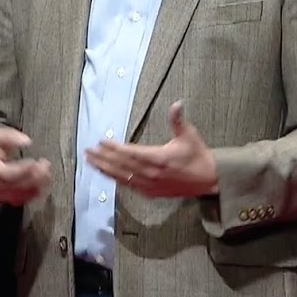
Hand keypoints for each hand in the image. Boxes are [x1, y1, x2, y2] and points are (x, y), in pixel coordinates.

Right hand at [0, 127, 51, 205]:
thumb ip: (10, 137)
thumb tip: (26, 141)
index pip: (7, 174)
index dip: (23, 170)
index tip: (36, 162)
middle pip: (16, 186)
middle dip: (33, 177)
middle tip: (45, 165)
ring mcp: (0, 193)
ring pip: (20, 195)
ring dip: (37, 186)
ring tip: (47, 173)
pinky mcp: (7, 197)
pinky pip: (22, 200)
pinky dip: (35, 193)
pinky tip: (43, 183)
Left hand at [86, 101, 217, 197]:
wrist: (208, 180)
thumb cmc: (198, 156)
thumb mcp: (189, 135)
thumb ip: (178, 120)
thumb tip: (177, 104)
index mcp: (159, 158)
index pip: (130, 152)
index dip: (114, 147)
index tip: (101, 141)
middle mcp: (152, 173)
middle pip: (121, 165)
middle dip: (103, 158)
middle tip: (88, 152)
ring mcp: (150, 185)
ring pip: (122, 177)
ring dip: (105, 170)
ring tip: (91, 162)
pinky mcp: (151, 192)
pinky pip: (129, 186)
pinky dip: (116, 180)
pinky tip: (106, 175)